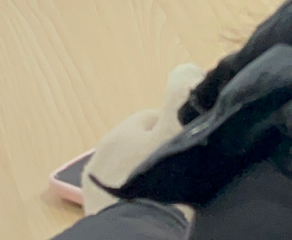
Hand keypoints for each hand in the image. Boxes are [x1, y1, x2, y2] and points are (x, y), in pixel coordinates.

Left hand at [81, 63, 204, 214]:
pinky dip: (138, 200)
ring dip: (149, 179)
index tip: (195, 147)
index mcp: (118, 133)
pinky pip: (125, 198)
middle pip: (142, 147)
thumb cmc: (160, 181)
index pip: (154, 119)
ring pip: (133, 173)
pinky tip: (153, 209)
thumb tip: (185, 68)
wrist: (134, 234)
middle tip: (185, 174)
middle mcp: (100, 156)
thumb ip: (180, 94)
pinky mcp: (97, 214)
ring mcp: (95, 188)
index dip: (178, 129)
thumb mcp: (176, 131)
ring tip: (170, 197)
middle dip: (161, 155)